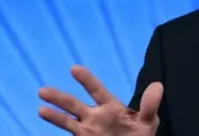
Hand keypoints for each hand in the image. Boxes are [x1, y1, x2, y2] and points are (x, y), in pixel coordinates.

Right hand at [38, 65, 162, 135]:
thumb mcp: (149, 121)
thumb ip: (150, 106)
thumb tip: (158, 85)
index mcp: (111, 107)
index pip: (97, 91)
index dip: (87, 80)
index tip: (74, 68)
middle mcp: (95, 116)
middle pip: (74, 104)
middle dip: (60, 98)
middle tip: (43, 90)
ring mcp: (87, 130)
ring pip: (67, 120)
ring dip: (54, 114)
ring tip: (41, 107)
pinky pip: (69, 133)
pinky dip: (58, 127)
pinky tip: (46, 118)